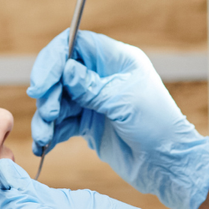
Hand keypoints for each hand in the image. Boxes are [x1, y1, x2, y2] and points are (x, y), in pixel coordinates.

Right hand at [27, 30, 208, 208]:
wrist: (168, 164)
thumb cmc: (158, 127)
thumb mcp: (124, 103)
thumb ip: (91, 87)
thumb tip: (65, 68)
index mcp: (116, 60)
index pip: (76, 45)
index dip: (54, 60)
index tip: (41, 84)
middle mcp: (102, 76)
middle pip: (61, 73)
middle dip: (49, 93)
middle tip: (49, 113)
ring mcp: (93, 100)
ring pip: (57, 100)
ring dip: (46, 118)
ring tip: (44, 137)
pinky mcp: (88, 123)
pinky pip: (61, 123)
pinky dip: (50, 133)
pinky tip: (42, 146)